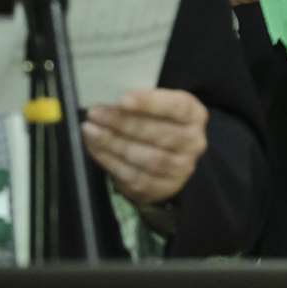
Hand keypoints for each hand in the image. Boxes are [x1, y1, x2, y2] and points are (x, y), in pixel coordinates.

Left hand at [83, 89, 206, 205]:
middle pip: (158, 134)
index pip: (177, 107)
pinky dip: (111, 162)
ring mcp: (181, 168)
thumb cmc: (159, 124)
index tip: (122, 99)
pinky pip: (135, 177)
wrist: (169, 158)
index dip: (150, 103)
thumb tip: (109, 105)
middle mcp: (194, 142)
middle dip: (122, 123)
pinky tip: (96, 148)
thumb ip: (141, 104)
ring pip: (147, 158)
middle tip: (95, 114)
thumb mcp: (158, 107)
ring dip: (114, 143)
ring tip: (91, 131)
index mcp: (195, 115)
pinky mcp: (163, 188)